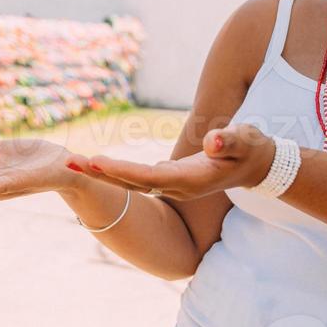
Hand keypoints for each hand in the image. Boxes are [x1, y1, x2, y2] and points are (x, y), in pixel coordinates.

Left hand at [67, 123, 275, 201]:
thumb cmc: (251, 149)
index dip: (121, 170)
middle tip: (68, 164)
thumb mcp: (245, 141)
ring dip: (102, 173)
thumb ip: (229, 141)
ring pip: (131, 181)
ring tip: (72, 163)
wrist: (258, 166)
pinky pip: (136, 178)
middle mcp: (176, 186)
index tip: (95, 162)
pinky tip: (96, 166)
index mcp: (189, 179)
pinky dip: (114, 171)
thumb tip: (212, 141)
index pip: (148, 176)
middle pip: (131, 182)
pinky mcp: (169, 178)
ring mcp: (172, 184)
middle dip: (100, 173)